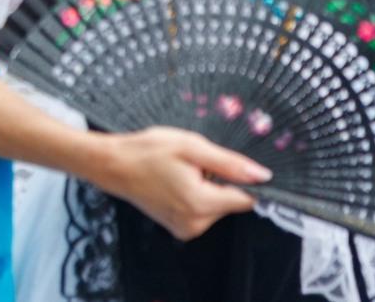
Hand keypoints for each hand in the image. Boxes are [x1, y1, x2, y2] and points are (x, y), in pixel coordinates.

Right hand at [93, 127, 265, 241]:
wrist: (112, 165)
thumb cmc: (146, 152)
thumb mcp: (191, 147)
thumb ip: (230, 163)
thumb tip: (262, 176)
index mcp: (200, 203)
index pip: (246, 199)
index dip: (242, 180)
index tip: (224, 166)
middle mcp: (195, 223)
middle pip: (229, 202)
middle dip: (218, 182)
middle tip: (192, 166)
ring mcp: (186, 228)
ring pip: (216, 207)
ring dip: (206, 189)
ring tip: (180, 173)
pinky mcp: (179, 228)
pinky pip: (202, 212)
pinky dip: (195, 197)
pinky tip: (174, 183)